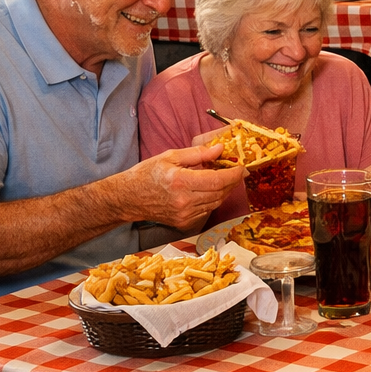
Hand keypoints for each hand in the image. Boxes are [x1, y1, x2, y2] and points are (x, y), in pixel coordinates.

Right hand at [123, 142, 244, 229]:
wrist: (128, 198)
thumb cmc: (147, 174)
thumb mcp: (171, 156)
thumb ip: (198, 153)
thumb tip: (220, 149)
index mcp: (181, 182)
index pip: (217, 180)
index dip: (233, 174)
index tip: (241, 167)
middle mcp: (184, 201)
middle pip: (220, 193)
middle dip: (232, 182)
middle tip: (237, 171)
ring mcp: (184, 214)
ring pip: (216, 203)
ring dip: (224, 191)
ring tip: (224, 178)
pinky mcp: (183, 222)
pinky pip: (207, 210)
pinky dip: (213, 199)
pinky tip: (210, 190)